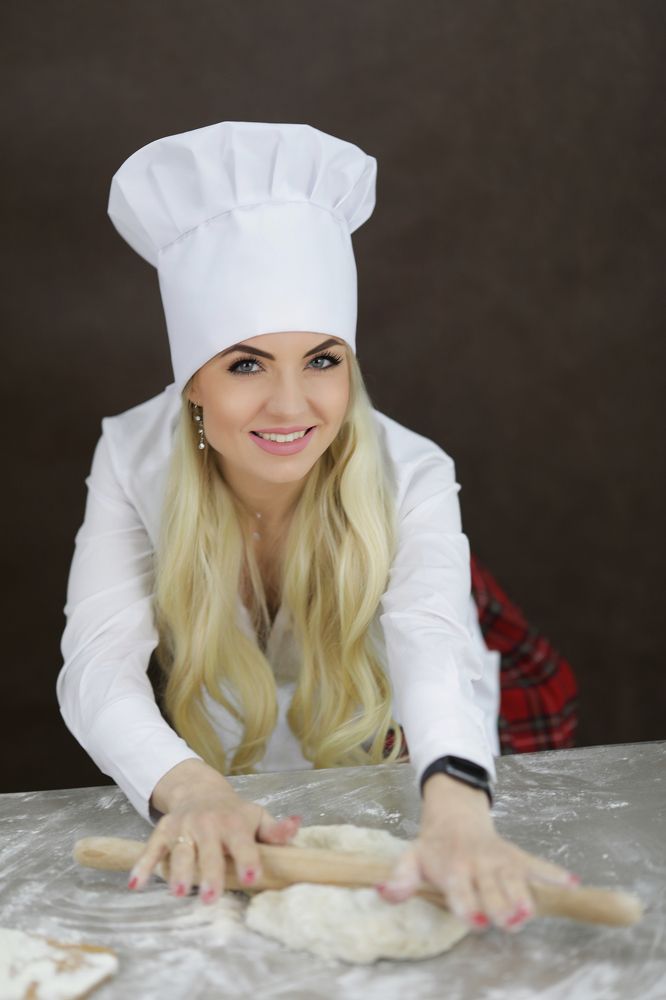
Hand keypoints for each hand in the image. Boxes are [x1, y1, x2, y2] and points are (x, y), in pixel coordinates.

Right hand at [127, 763, 301, 903]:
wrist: (200, 791)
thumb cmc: (234, 813)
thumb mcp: (257, 817)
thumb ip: (275, 830)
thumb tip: (296, 825)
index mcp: (234, 823)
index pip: (243, 842)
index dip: (248, 858)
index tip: (252, 875)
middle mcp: (208, 824)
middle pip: (208, 852)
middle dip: (209, 874)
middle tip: (210, 897)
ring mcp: (184, 827)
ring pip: (181, 852)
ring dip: (178, 872)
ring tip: (179, 893)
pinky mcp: (164, 831)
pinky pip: (151, 849)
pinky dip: (143, 866)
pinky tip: (136, 884)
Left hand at [377, 773, 579, 932]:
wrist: (455, 814)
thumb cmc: (434, 847)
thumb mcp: (411, 858)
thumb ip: (400, 879)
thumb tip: (382, 893)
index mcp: (454, 869)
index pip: (461, 891)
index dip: (468, 906)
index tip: (476, 921)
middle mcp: (479, 865)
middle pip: (494, 891)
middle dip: (501, 907)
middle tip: (508, 921)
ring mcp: (501, 860)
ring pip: (518, 881)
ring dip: (525, 896)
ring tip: (528, 911)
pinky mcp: (518, 857)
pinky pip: (539, 864)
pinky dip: (555, 873)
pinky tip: (572, 884)